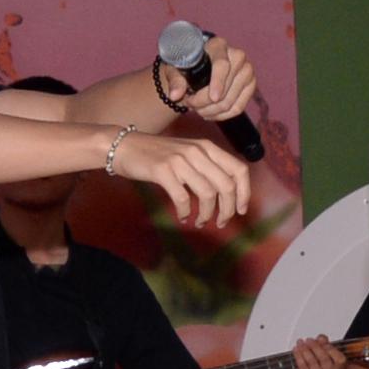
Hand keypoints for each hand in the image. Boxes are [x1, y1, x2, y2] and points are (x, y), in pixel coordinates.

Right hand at [110, 130, 248, 228]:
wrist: (125, 146)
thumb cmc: (158, 154)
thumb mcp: (188, 153)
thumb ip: (207, 167)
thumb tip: (227, 194)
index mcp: (208, 147)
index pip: (239, 170)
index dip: (244, 193)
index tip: (240, 210)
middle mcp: (198, 152)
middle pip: (226, 186)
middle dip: (227, 209)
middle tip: (221, 222)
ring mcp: (181, 160)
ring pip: (207, 194)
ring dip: (207, 214)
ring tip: (201, 222)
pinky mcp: (163, 171)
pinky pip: (183, 198)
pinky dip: (185, 212)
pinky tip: (182, 217)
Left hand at [158, 32, 257, 124]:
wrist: (199, 65)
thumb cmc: (186, 63)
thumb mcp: (175, 68)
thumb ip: (175, 80)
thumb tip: (175, 95)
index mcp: (218, 45)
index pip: (222, 65)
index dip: (218, 82)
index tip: (212, 98)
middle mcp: (238, 56)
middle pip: (226, 88)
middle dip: (204, 102)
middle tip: (189, 103)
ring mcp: (247, 72)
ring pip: (230, 101)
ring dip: (211, 111)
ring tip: (197, 108)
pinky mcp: (250, 86)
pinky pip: (238, 108)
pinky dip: (221, 116)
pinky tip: (209, 114)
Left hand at [286, 335, 345, 368]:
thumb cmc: (318, 367)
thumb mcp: (324, 354)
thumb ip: (325, 344)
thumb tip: (321, 338)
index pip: (338, 358)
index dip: (329, 348)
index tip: (320, 340)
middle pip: (324, 360)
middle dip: (315, 347)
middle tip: (308, 340)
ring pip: (312, 363)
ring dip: (305, 351)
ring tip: (300, 343)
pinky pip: (303, 368)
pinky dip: (298, 357)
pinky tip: (296, 350)